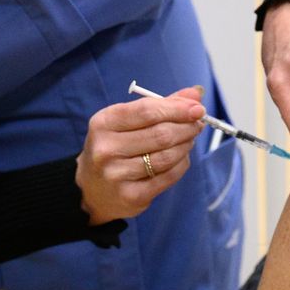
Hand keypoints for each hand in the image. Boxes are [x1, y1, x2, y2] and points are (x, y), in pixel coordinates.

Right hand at [75, 87, 204, 224]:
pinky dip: (181, 164)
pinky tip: (181, 158)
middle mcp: (106, 149)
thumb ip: (161, 105)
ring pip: (167, 156)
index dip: (177, 108)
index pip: (147, 111)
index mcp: (104, 123)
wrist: (92, 189)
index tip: (197, 108)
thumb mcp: (128, 120)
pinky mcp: (131, 196)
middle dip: (186, 127)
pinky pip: (169, 176)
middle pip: (160, 134)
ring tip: (189, 139)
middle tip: (197, 124)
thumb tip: (195, 93)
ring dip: (186, 145)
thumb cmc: (116, 146)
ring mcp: (117, 175)